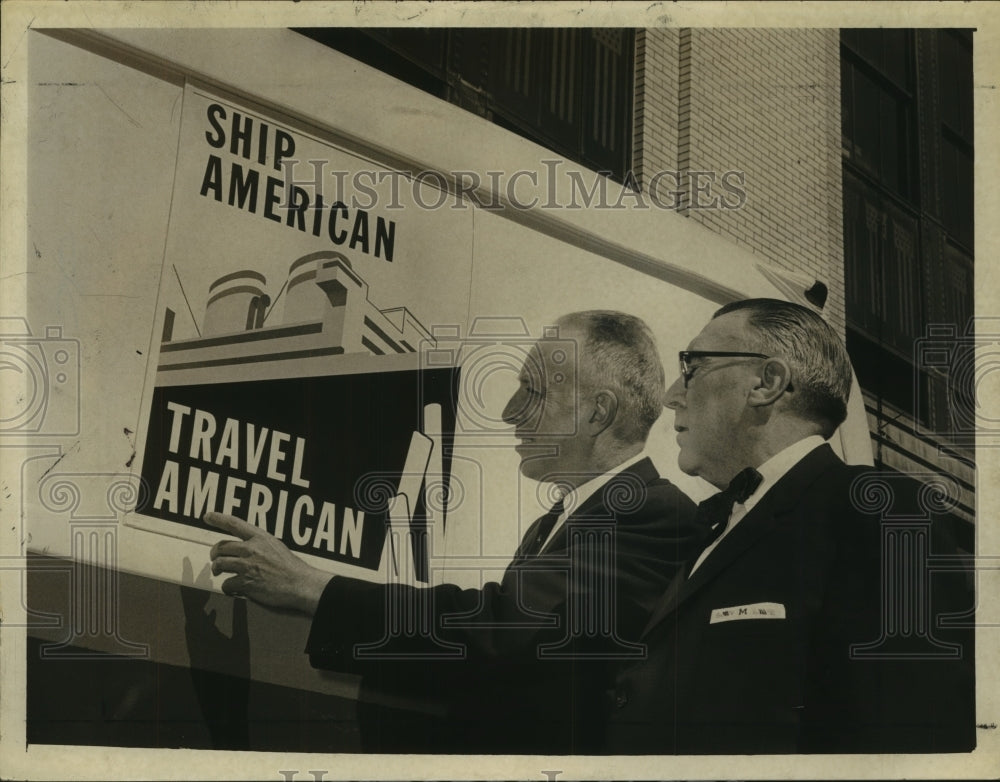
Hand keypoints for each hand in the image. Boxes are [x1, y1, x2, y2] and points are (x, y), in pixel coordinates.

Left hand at [205, 511, 330, 615]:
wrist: (300, 584)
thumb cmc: (291, 567)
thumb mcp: (276, 546)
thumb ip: (259, 545)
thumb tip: (245, 547)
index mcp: (260, 538)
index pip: (234, 523)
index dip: (218, 518)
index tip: (207, 516)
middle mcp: (251, 549)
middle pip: (221, 547)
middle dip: (214, 554)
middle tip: (215, 559)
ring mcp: (247, 566)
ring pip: (219, 564)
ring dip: (217, 570)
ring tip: (220, 574)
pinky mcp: (245, 583)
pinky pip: (226, 584)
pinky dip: (227, 588)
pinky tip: (234, 589)